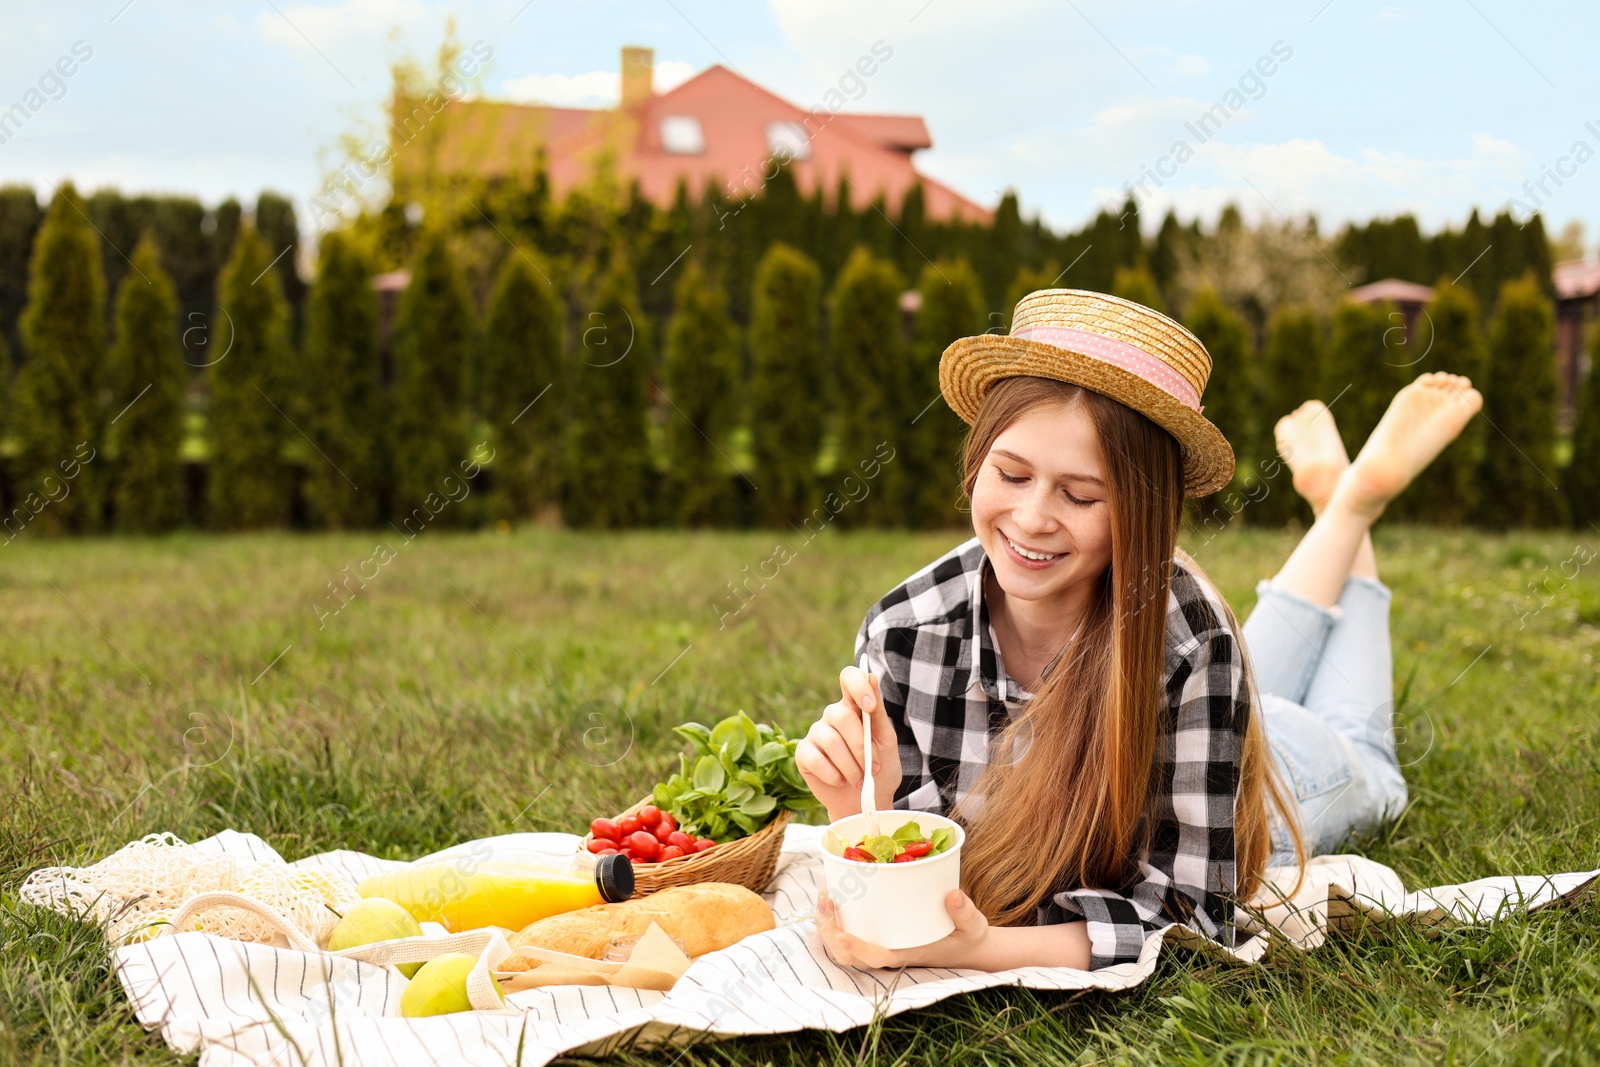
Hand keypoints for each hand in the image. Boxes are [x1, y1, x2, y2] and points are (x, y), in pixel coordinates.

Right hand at [795, 664, 901, 821]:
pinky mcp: (803, 754)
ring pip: (831, 741)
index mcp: (854, 706)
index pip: (849, 678)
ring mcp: (816, 733)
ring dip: (851, 765)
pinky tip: (841, 781)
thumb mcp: (886, 741)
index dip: (857, 686)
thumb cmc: (879, 770)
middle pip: (841, 715)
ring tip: (859, 780)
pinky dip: (834, 775)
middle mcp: (832, 716)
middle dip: (861, 746)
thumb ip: (878, 712)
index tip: (870, 707)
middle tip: (872, 768)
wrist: (865, 803)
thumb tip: (871, 676)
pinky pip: (816, 759)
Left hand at [814, 888, 989, 969]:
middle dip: (830, 931)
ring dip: (828, 925)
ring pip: (842, 948)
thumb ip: (965, 912)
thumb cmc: (968, 936)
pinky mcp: (880, 935)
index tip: (842, 936)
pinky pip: (850, 933)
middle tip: (826, 899)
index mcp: (907, 953)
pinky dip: (836, 920)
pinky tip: (834, 898)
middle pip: (848, 956)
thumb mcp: (973, 925)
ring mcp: (881, 945)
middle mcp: (888, 952)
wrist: (968, 947)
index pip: (876, 958)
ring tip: (824, 895)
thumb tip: (954, 896)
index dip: (857, 950)